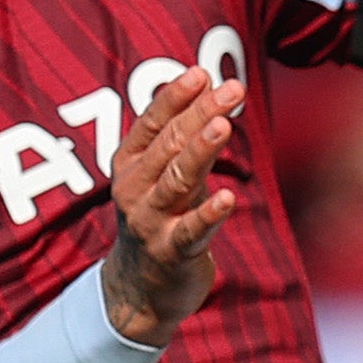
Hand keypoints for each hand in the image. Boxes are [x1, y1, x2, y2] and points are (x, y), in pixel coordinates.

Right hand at [99, 68, 243, 343]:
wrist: (140, 289)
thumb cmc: (160, 219)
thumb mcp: (162, 175)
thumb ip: (180, 135)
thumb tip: (205, 82)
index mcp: (131, 164)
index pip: (152, 122)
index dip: (175, 97)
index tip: (202, 73)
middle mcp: (135, 189)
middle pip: (170, 145)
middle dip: (200, 114)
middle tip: (231, 90)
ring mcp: (151, 221)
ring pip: (178, 180)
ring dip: (200, 152)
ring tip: (223, 126)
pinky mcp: (172, 252)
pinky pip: (192, 230)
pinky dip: (209, 214)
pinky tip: (229, 198)